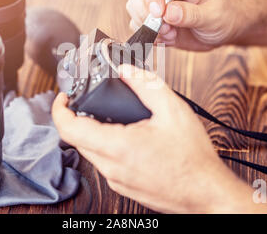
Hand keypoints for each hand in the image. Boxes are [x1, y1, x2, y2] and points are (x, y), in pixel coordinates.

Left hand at [52, 64, 266, 212]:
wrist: (206, 194)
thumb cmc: (193, 159)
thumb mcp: (173, 110)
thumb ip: (146, 85)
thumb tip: (126, 71)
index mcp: (117, 147)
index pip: (69, 129)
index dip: (60, 109)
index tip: (64, 97)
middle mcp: (111, 167)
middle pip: (77, 139)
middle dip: (77, 116)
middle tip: (87, 101)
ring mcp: (116, 179)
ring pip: (90, 151)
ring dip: (92, 131)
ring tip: (109, 115)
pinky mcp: (123, 185)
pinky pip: (104, 162)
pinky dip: (106, 145)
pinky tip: (125, 136)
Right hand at [126, 0, 239, 50]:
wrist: (219, 31)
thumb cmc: (221, 16)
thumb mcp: (212, 15)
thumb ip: (191, 14)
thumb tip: (168, 13)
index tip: (159, 12)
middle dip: (144, 11)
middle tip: (162, 27)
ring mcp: (154, 1)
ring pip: (134, 7)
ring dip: (148, 25)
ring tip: (172, 34)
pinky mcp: (150, 18)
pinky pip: (137, 25)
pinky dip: (150, 35)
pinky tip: (169, 38)